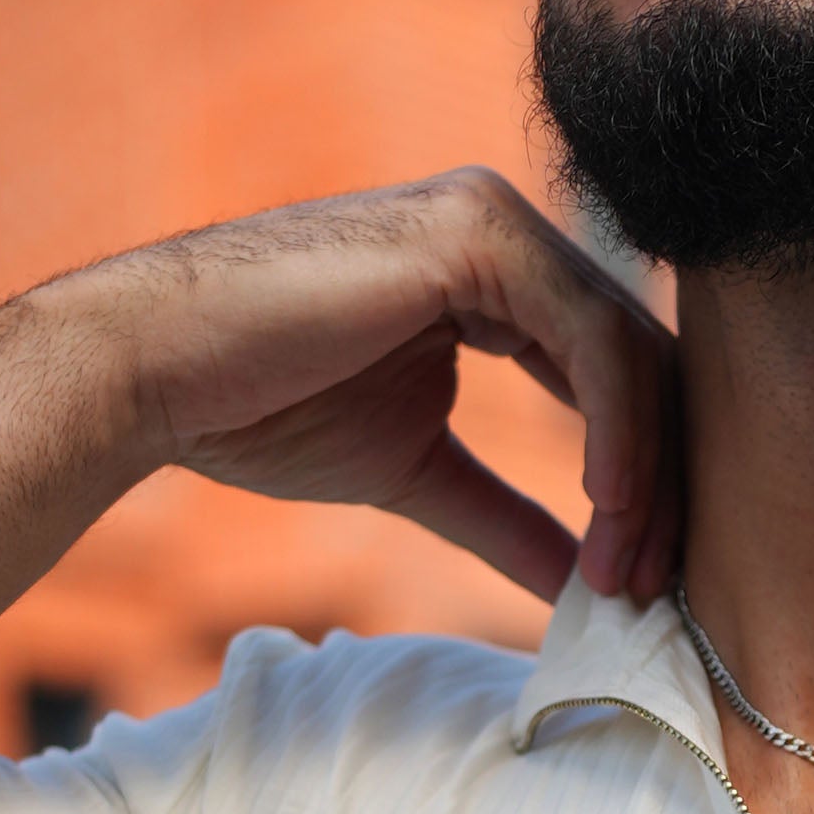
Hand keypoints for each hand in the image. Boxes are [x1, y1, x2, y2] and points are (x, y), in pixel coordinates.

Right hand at [74, 169, 679, 601]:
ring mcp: (493, 221)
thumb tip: (582, 585)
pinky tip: (607, 510)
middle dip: (660, 487)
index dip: (642, 482)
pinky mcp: (478, 234)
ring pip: (627, 352)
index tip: (640, 583)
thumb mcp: (417, 474)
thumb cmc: (260, 409)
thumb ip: (504, 518)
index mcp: (494, 276)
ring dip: (645, 476)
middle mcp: (504, 233)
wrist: (154, 374)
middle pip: (637, 362)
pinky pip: (590, 340)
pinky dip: (616, 432)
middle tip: (655, 592)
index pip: (611, 376)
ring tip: (628, 573)